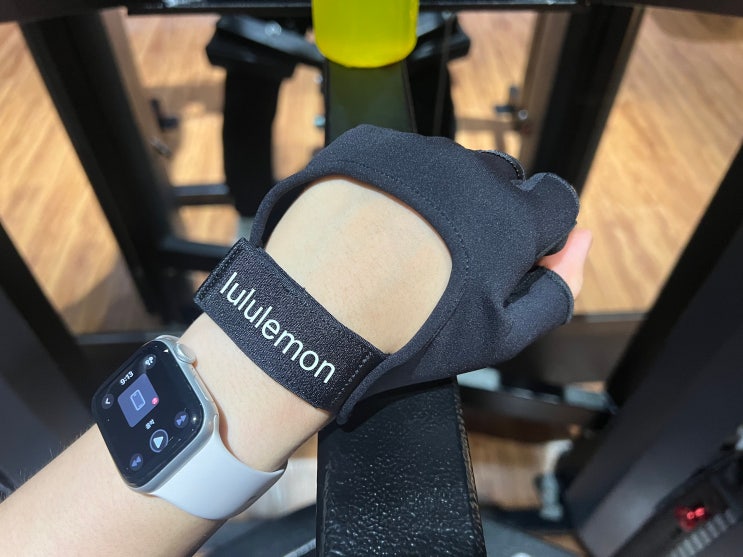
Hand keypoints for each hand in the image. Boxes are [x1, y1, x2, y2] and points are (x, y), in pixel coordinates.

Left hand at [250, 125, 585, 418]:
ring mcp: (418, 153)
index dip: (540, 233)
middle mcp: (471, 171)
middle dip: (492, 213)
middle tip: (448, 259)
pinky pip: (399, 159)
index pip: (556, 200)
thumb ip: (559, 289)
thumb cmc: (410, 332)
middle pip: (503, 181)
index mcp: (514, 215)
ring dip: (441, 197)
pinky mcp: (371, 144)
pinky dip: (396, 183)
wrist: (313, 312)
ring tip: (402, 244)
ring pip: (450, 169)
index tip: (508, 258)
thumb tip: (583, 242)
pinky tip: (372, 222)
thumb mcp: (500, 336)